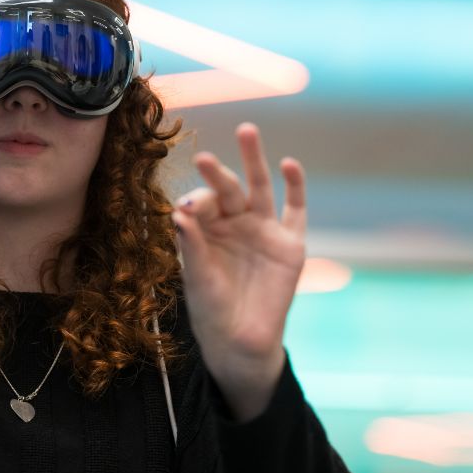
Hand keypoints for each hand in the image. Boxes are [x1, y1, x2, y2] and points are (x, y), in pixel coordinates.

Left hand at [173, 122, 306, 421]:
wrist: (241, 341)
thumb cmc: (211, 308)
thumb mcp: (197, 277)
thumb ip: (191, 244)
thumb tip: (177, 211)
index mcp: (207, 228)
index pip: (202, 202)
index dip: (196, 202)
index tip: (187, 211)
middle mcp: (235, 222)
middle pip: (228, 187)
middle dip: (217, 173)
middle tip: (204, 158)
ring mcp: (263, 229)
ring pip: (260, 186)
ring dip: (253, 159)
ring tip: (246, 131)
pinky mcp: (291, 242)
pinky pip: (295, 209)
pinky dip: (295, 186)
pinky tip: (289, 164)